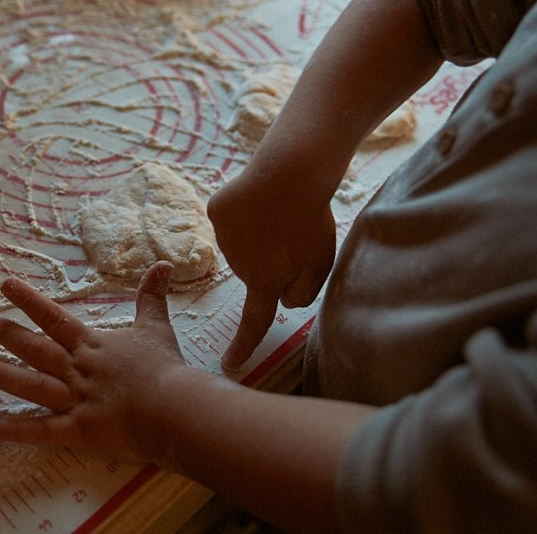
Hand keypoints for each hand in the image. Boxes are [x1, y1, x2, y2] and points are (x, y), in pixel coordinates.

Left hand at [0, 261, 186, 462]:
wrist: (173, 409)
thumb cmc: (165, 368)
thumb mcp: (157, 327)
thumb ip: (153, 296)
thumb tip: (164, 263)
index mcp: (92, 346)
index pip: (54, 318)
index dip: (29, 301)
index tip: (4, 286)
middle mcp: (77, 370)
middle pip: (35, 349)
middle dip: (7, 333)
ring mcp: (74, 401)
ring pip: (30, 386)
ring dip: (0, 375)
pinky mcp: (77, 432)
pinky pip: (40, 431)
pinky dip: (13, 431)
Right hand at [207, 168, 334, 369]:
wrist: (288, 172)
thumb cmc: (310, 221)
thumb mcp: (320, 265)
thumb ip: (302, 293)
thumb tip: (281, 299)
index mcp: (263, 281)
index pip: (253, 321)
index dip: (243, 345)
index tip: (229, 363)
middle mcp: (237, 264)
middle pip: (255, 270)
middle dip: (270, 260)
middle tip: (293, 234)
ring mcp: (222, 236)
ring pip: (242, 244)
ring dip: (257, 234)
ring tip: (279, 211)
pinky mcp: (216, 210)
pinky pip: (230, 219)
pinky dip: (243, 212)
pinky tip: (259, 198)